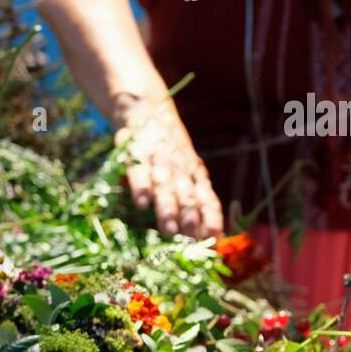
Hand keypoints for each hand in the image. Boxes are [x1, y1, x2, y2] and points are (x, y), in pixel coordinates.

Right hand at [116, 98, 223, 238]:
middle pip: (187, 196)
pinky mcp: (136, 153)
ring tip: (169, 230)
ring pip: (166, 186)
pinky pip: (139, 172)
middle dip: (190, 219)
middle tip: (191, 241)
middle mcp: (180, 168)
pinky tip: (141, 203)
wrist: (146, 110)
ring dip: (168, 209)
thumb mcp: (186, 169)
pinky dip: (141, 187)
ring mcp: (158, 160)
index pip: (207, 198)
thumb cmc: (168, 150)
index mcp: (194, 174)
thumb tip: (209, 234)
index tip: (214, 238)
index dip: (211, 218)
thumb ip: (194, 197)